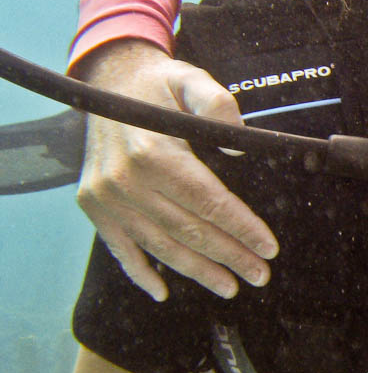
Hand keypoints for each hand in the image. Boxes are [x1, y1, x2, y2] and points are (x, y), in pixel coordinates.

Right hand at [75, 40, 277, 300]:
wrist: (108, 80)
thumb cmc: (160, 86)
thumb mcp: (194, 81)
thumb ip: (219, 105)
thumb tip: (240, 146)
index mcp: (153, 152)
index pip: (208, 202)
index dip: (241, 228)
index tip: (268, 248)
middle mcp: (125, 180)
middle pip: (189, 230)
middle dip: (229, 256)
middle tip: (259, 274)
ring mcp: (106, 197)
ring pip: (160, 245)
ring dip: (196, 271)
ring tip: (229, 286)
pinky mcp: (93, 205)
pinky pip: (119, 247)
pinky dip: (140, 272)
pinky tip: (163, 292)